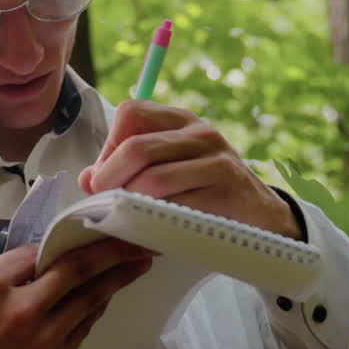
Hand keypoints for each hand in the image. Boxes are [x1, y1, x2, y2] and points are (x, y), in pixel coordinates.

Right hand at [0, 237, 153, 348]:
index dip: (55, 239)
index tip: (72, 231)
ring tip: (137, 262)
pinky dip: (96, 307)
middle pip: (75, 269)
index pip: (36, 250)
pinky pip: (83, 326)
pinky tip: (107, 295)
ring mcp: (41, 337)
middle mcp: (22, 309)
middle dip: (108, 250)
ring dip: (116, 277)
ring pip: (88, 297)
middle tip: (131, 237)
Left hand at [78, 100, 302, 240]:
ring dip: (131, 204)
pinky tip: (152, 236)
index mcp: (179, 119)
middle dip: (110, 179)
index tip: (103, 177)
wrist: (262, 218)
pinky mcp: (228, 186)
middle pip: (137, 146)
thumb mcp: (165, 174)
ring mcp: (217, 156)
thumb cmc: (204, 195)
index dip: (108, 146)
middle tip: (102, 202)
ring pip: (154, 177)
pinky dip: (156, 223)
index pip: (131, 113)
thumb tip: (86, 177)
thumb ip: (126, 171)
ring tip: (126, 220)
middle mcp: (199, 131)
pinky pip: (180, 203)